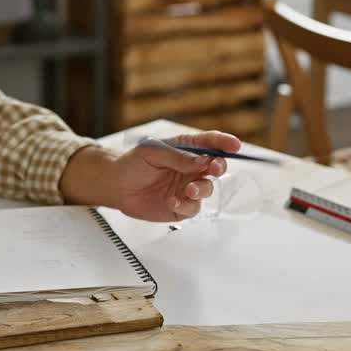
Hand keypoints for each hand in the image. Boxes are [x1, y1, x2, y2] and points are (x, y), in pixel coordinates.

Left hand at [109, 131, 241, 221]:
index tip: (234, 145)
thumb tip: (201, 161)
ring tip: (187, 189)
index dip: (224, 142)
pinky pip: (193, 207)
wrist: (116, 186)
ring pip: (207, 188)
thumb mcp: (152, 152)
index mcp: (185, 149)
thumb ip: (177, 156)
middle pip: (215, 166)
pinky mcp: (181, 205)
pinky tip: (172, 200)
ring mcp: (187, 187)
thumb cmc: (132, 163)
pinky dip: (186, 205)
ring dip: (201, 188)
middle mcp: (190, 168)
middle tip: (214, 167)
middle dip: (219, 166)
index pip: (210, 142)